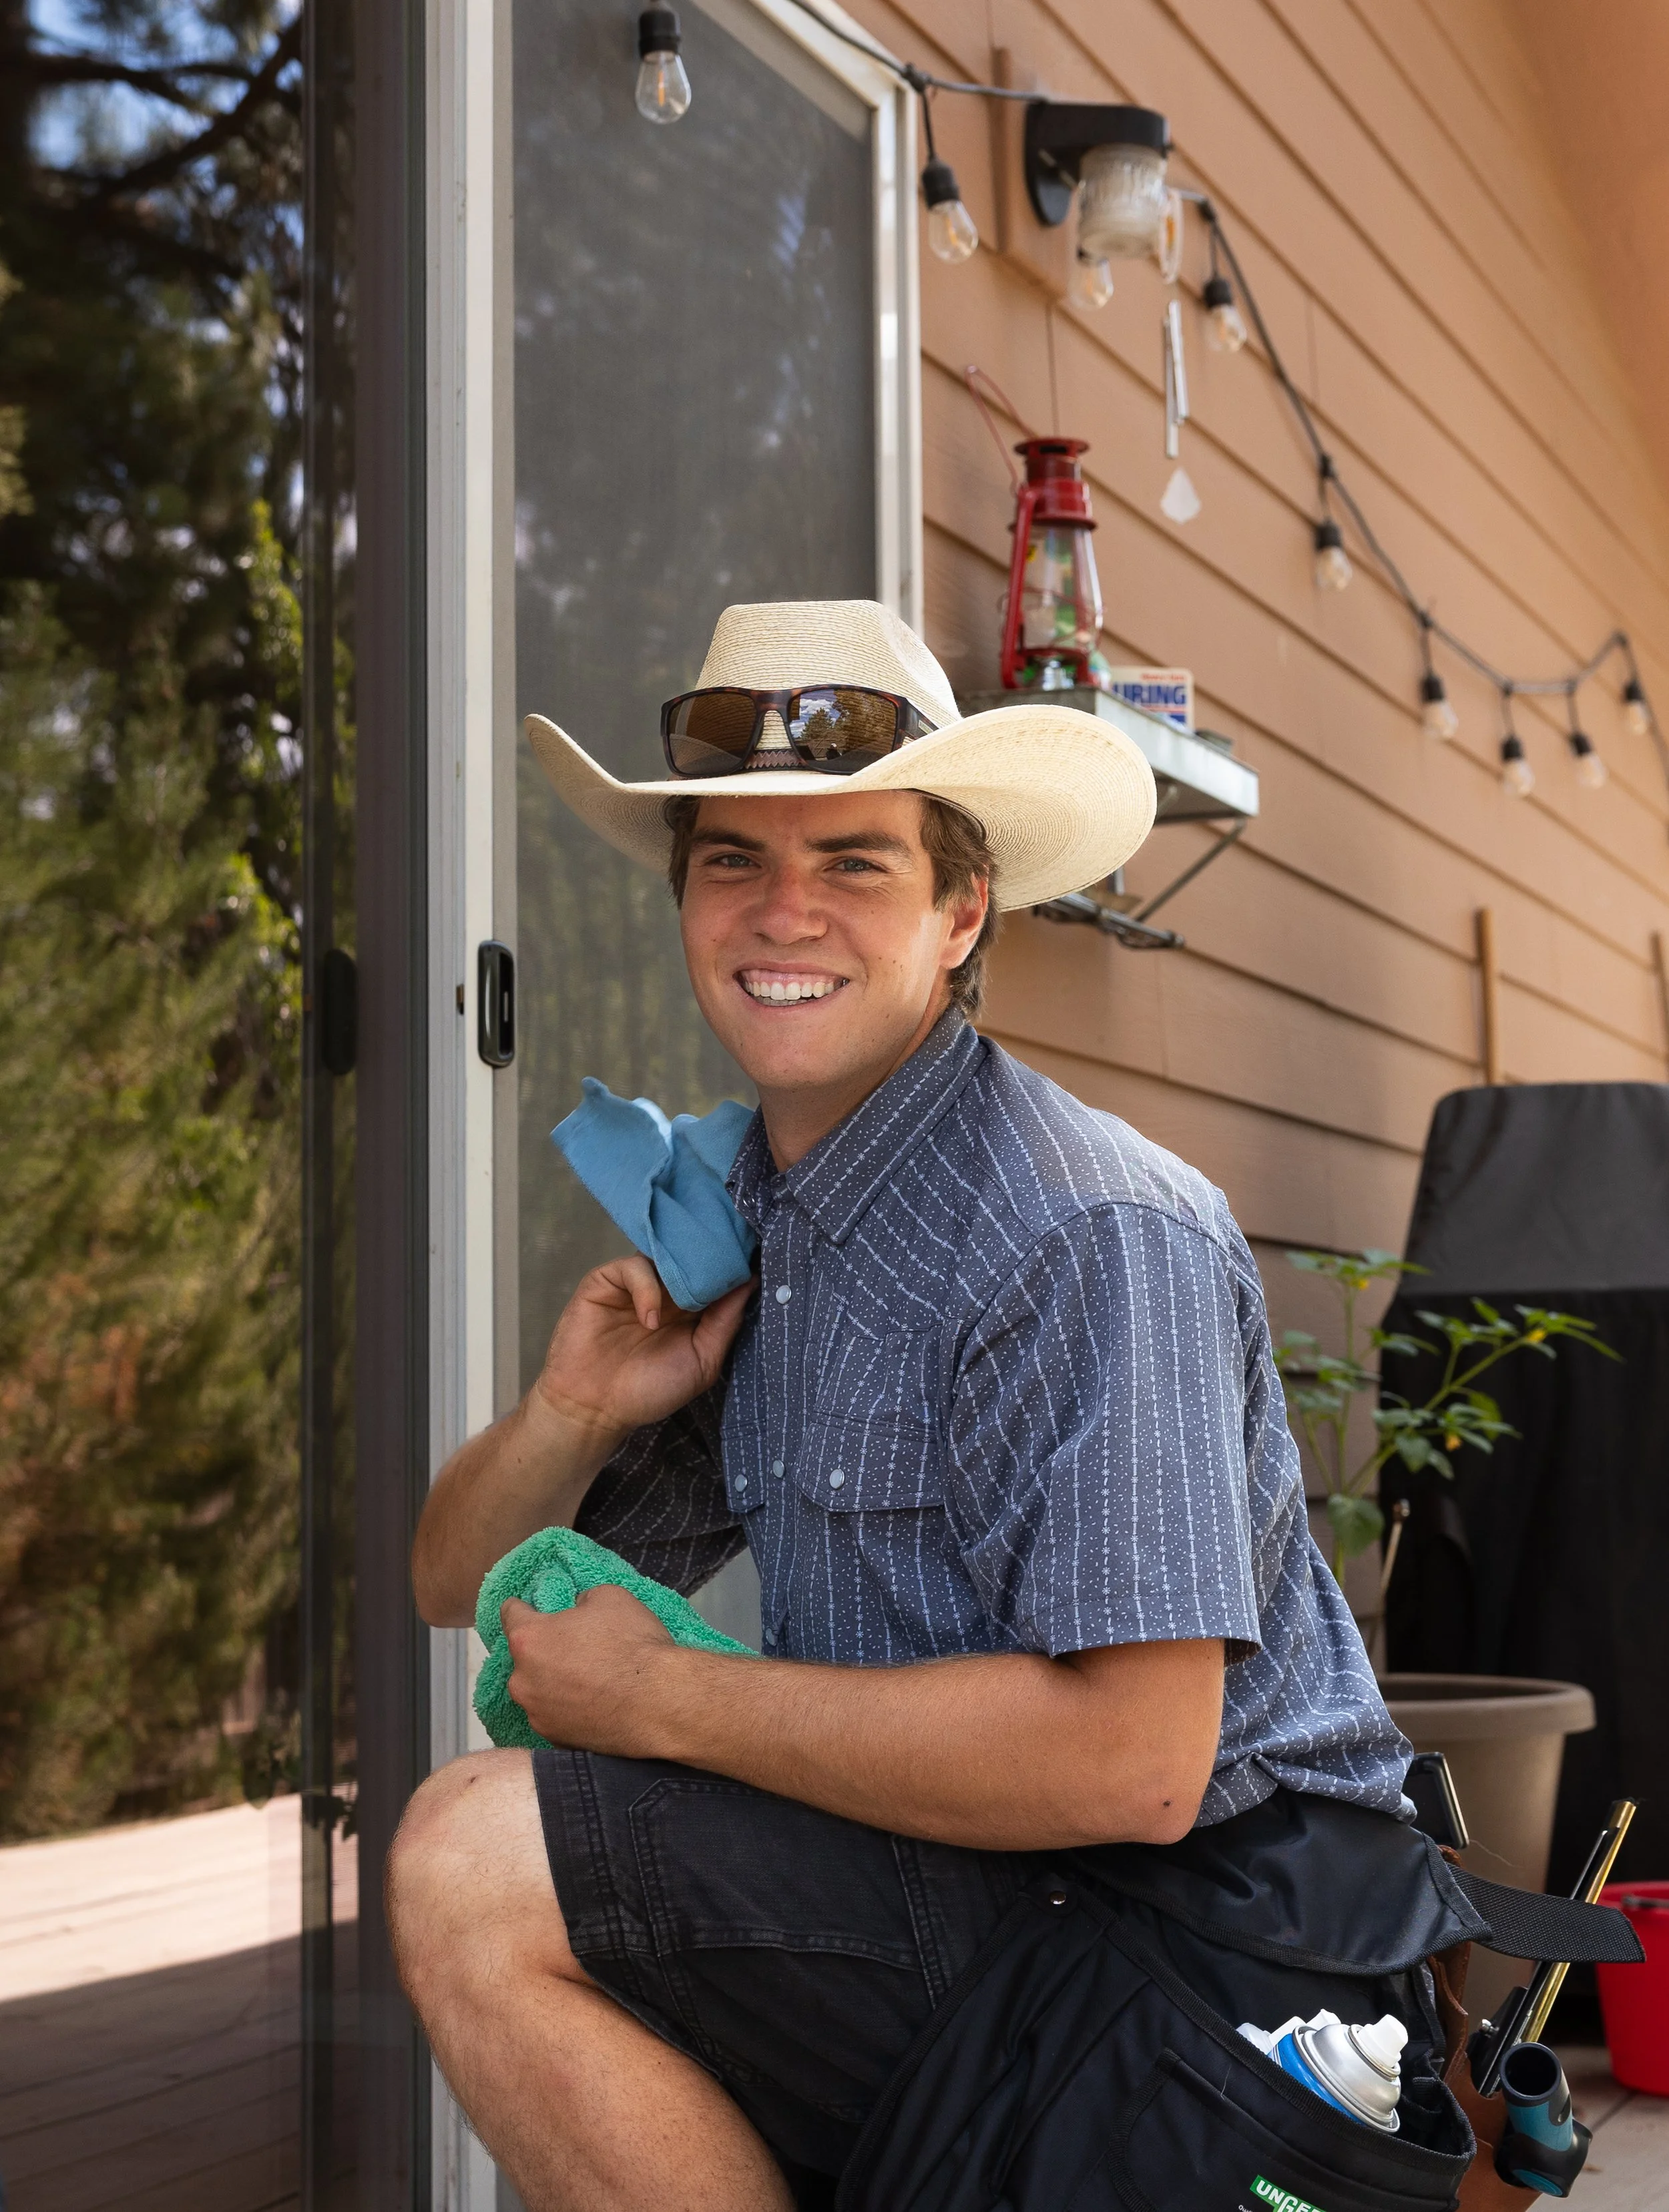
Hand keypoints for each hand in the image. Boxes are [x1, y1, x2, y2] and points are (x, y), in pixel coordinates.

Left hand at [501, 1586, 683, 1755]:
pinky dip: (568, 1709)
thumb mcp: (610, 1597)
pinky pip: (555, 1716)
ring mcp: (537, 1716)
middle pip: (524, 1657)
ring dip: (554, 1681)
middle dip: (544, 1649)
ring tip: (589, 1680)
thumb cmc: (632, 1644)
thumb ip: (583, 1601)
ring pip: (538, 1690)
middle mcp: (522, 1681)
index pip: (510, 1613)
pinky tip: (595, 1704)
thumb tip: (578, 1611)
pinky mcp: (555, 1741)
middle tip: (577, 1647)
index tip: (535, 1607)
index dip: (524, 1606)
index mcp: (528, 1639)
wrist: (660, 1703)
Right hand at [533, 1255, 753, 1442]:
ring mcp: (636, 1285)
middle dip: (711, 1257)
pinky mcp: (605, 1282)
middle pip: (693, 1258)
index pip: (717, 1275)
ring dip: (680, 1271)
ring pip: (664, 1255)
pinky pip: (633, 1267)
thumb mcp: (703, 1361)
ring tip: (685, 1303)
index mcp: (693, 1309)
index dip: (734, 1266)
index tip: (757, 1258)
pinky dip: (647, 1288)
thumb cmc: (650, 1391)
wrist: (595, 1408)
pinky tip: (650, 1320)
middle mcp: (667, 1292)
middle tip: (728, 1257)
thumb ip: (726, 1322)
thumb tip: (751, 1282)